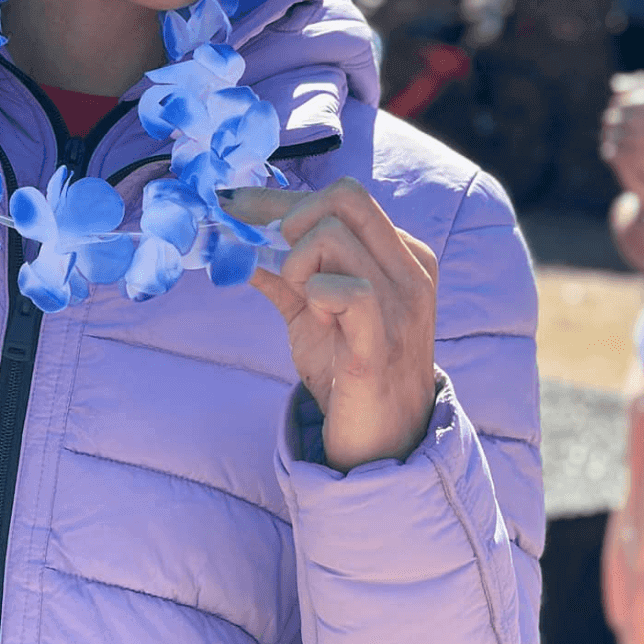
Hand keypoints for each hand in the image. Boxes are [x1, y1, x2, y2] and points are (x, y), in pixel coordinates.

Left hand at [221, 177, 437, 472]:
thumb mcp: (316, 313)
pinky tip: (316, 317)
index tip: (234, 204)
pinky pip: (343, 290)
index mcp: (402, 256)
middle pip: (345, 197)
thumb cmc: (349, 374)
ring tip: (304, 303)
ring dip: (296, 265)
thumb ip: (285, 274)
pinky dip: (313, 294)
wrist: (380, 446)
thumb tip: (236, 240)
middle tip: (280, 264)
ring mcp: (402, 305)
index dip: (280, 197)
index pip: (343, 196)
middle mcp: (409, 271)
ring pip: (332, 236)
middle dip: (290, 220)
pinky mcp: (381, 342)